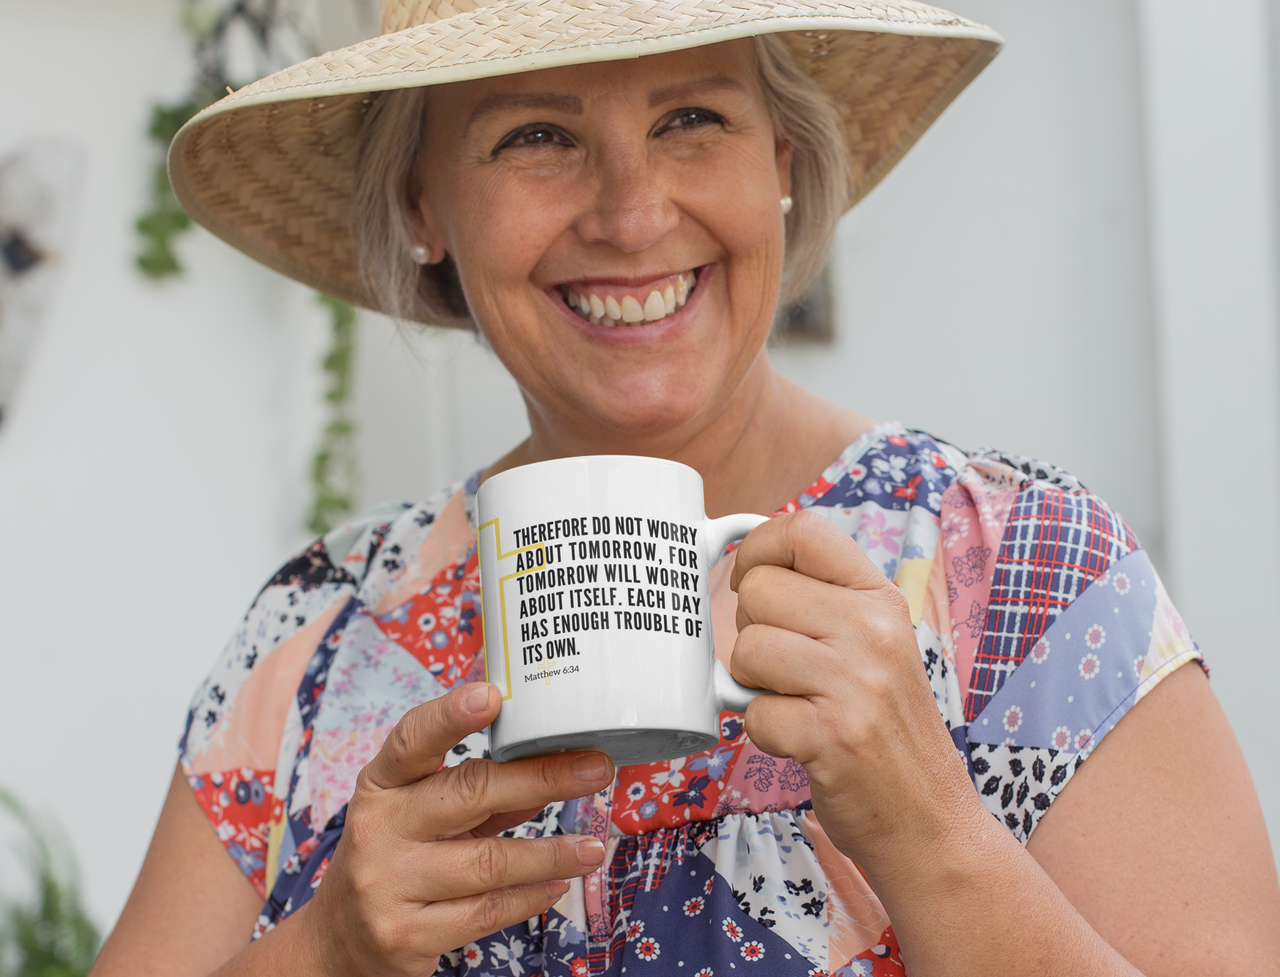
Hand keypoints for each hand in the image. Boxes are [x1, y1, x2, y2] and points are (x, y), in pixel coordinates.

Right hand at [294, 682, 613, 976]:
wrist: (340, 940)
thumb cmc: (396, 857)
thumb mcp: (420, 815)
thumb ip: (477, 791)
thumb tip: (553, 763)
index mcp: (381, 784)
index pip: (411, 740)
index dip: (450, 715)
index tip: (491, 695)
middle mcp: (379, 828)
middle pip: (469, 794)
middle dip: (541, 779)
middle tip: (595, 769)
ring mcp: (388, 884)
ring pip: (487, 862)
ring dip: (551, 853)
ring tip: (593, 846)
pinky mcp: (405, 934)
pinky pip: (485, 912)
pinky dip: (529, 897)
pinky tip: (558, 885)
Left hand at [728, 510, 980, 870]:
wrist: (928, 817)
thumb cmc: (883, 726)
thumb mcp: (874, 644)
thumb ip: (823, 601)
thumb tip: (744, 560)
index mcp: (880, 598)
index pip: (804, 529)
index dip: (757, 548)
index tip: (750, 579)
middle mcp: (872, 631)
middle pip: (759, 591)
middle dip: (751, 631)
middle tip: (783, 667)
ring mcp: (855, 683)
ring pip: (747, 649)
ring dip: (752, 684)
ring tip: (793, 701)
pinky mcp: (832, 736)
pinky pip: (751, 712)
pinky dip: (763, 731)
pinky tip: (799, 739)